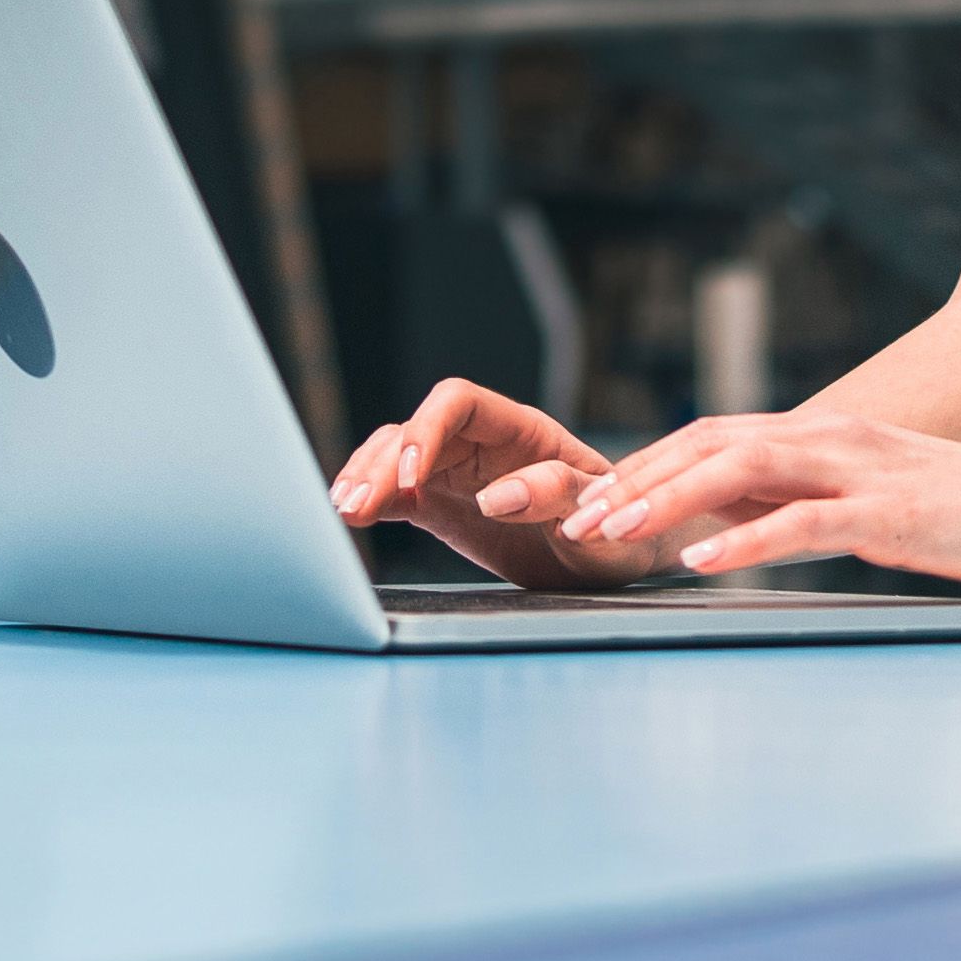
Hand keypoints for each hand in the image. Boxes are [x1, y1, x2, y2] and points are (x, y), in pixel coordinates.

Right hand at [329, 379, 662, 590]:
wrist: (615, 558)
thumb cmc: (617, 532)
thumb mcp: (600, 516)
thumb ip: (557, 496)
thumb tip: (498, 495)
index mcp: (524, 430)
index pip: (459, 402)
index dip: (427, 430)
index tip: (412, 475)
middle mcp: (484, 442)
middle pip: (417, 429)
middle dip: (383, 462)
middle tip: (356, 506)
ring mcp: (459, 471)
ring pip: (397, 455)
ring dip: (368, 478)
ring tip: (343, 511)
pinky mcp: (442, 504)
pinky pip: (396, 490)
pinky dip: (370, 498)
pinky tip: (348, 513)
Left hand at [555, 411, 960, 590]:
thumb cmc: (958, 509)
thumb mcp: (862, 499)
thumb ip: (798, 499)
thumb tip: (725, 523)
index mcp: (820, 434)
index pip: (711, 437)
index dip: (645, 465)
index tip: (590, 500)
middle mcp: (828, 438)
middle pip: (708, 444)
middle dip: (635, 480)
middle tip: (575, 518)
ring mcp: (856, 471)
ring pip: (741, 472)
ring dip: (669, 501)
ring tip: (616, 533)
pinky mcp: (885, 514)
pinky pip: (801, 522)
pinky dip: (744, 542)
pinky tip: (702, 563)